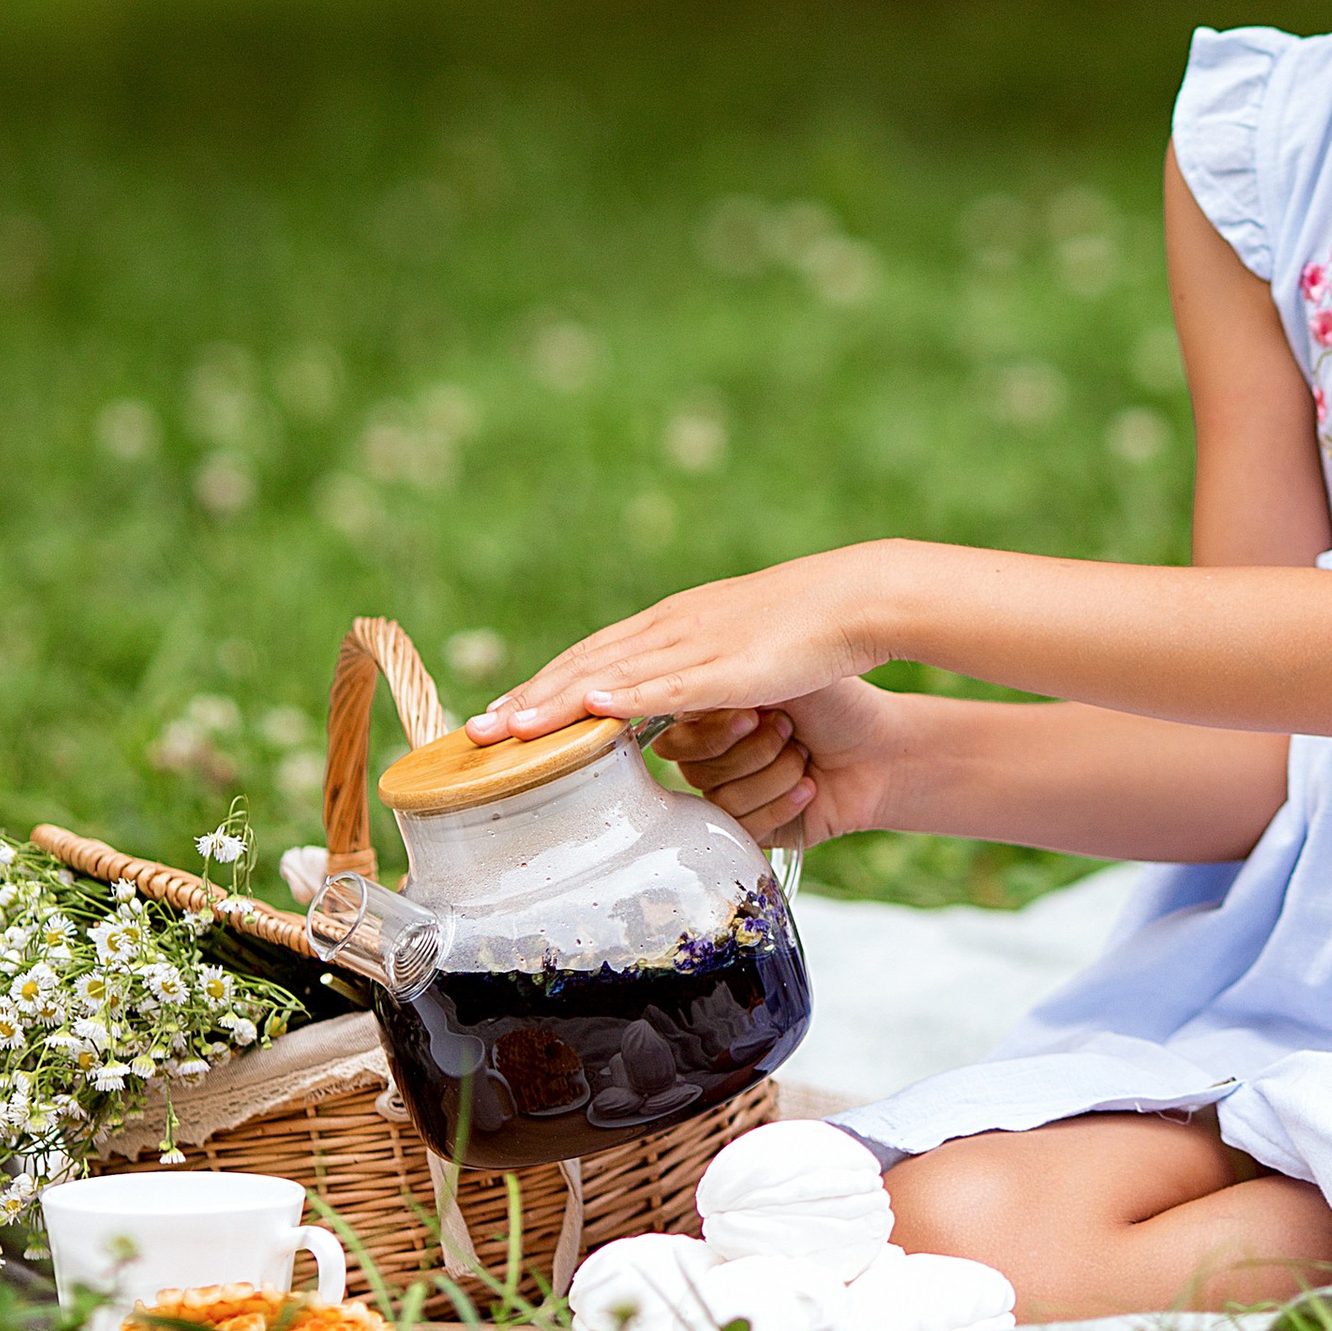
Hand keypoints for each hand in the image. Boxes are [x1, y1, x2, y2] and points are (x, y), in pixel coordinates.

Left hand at [470, 552, 882, 740]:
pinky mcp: (728, 667)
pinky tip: (591, 709)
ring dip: (554, 702)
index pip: (592, 657)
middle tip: (476, 732)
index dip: (543, 687)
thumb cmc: (806, 631)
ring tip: (508, 729)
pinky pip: (667, 685)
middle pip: (584, 664)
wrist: (855, 599)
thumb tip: (672, 706)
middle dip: (527, 699)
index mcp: (673, 625)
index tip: (501, 713)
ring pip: (610, 674)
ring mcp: (696, 645)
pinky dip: (625, 695)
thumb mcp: (736, 652)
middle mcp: (671, 629)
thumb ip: (697, 674)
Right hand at [659, 674, 906, 849]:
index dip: (715, 732)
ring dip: (776, 774)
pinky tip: (809, 785)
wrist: (879, 748)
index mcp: (708, 716)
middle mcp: (711, 758)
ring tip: (805, 756)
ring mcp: (729, 795)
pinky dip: (783, 803)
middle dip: (755, 749)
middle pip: (695, 771)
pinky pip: (745, 827)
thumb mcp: (779, 676)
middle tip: (791, 730)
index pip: (675, 738)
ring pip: (722, 800)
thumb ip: (721, 682)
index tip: (755, 714)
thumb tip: (670, 692)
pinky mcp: (752, 830)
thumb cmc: (832, 703)